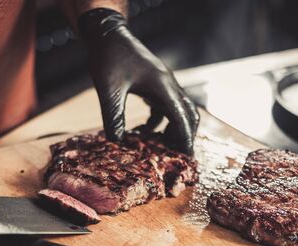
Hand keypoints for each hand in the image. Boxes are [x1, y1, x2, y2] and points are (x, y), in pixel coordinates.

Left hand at [78, 8, 198, 153]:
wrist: (108, 35)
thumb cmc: (109, 58)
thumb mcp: (108, 89)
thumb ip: (113, 115)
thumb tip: (116, 142)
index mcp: (162, 87)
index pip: (182, 117)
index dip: (185, 139)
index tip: (187, 157)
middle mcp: (168, 85)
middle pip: (189, 114)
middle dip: (185, 136)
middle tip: (176, 156)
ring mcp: (164, 84)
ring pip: (179, 110)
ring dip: (173, 129)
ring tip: (160, 147)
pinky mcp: (156, 84)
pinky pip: (165, 106)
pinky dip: (160, 122)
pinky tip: (143, 132)